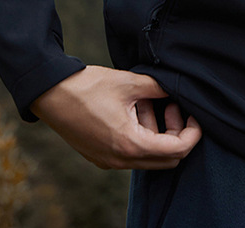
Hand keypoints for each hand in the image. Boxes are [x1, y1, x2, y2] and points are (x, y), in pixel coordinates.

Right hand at [30, 65, 201, 169]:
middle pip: (166, 159)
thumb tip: (177, 89)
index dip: (193, 132)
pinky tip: (135, 108)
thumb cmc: (88, 87)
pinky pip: (131, 153)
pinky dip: (141, 134)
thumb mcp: (130, 82)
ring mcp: (109, 161)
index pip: (177, 150)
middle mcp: (121, 160)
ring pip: (148, 156)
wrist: (50, 93)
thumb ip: (159, 88)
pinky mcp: (100, 155)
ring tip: (149, 100)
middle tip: (172, 105)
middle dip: (176, 133)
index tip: (194, 113)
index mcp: (131, 144)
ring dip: (157, 131)